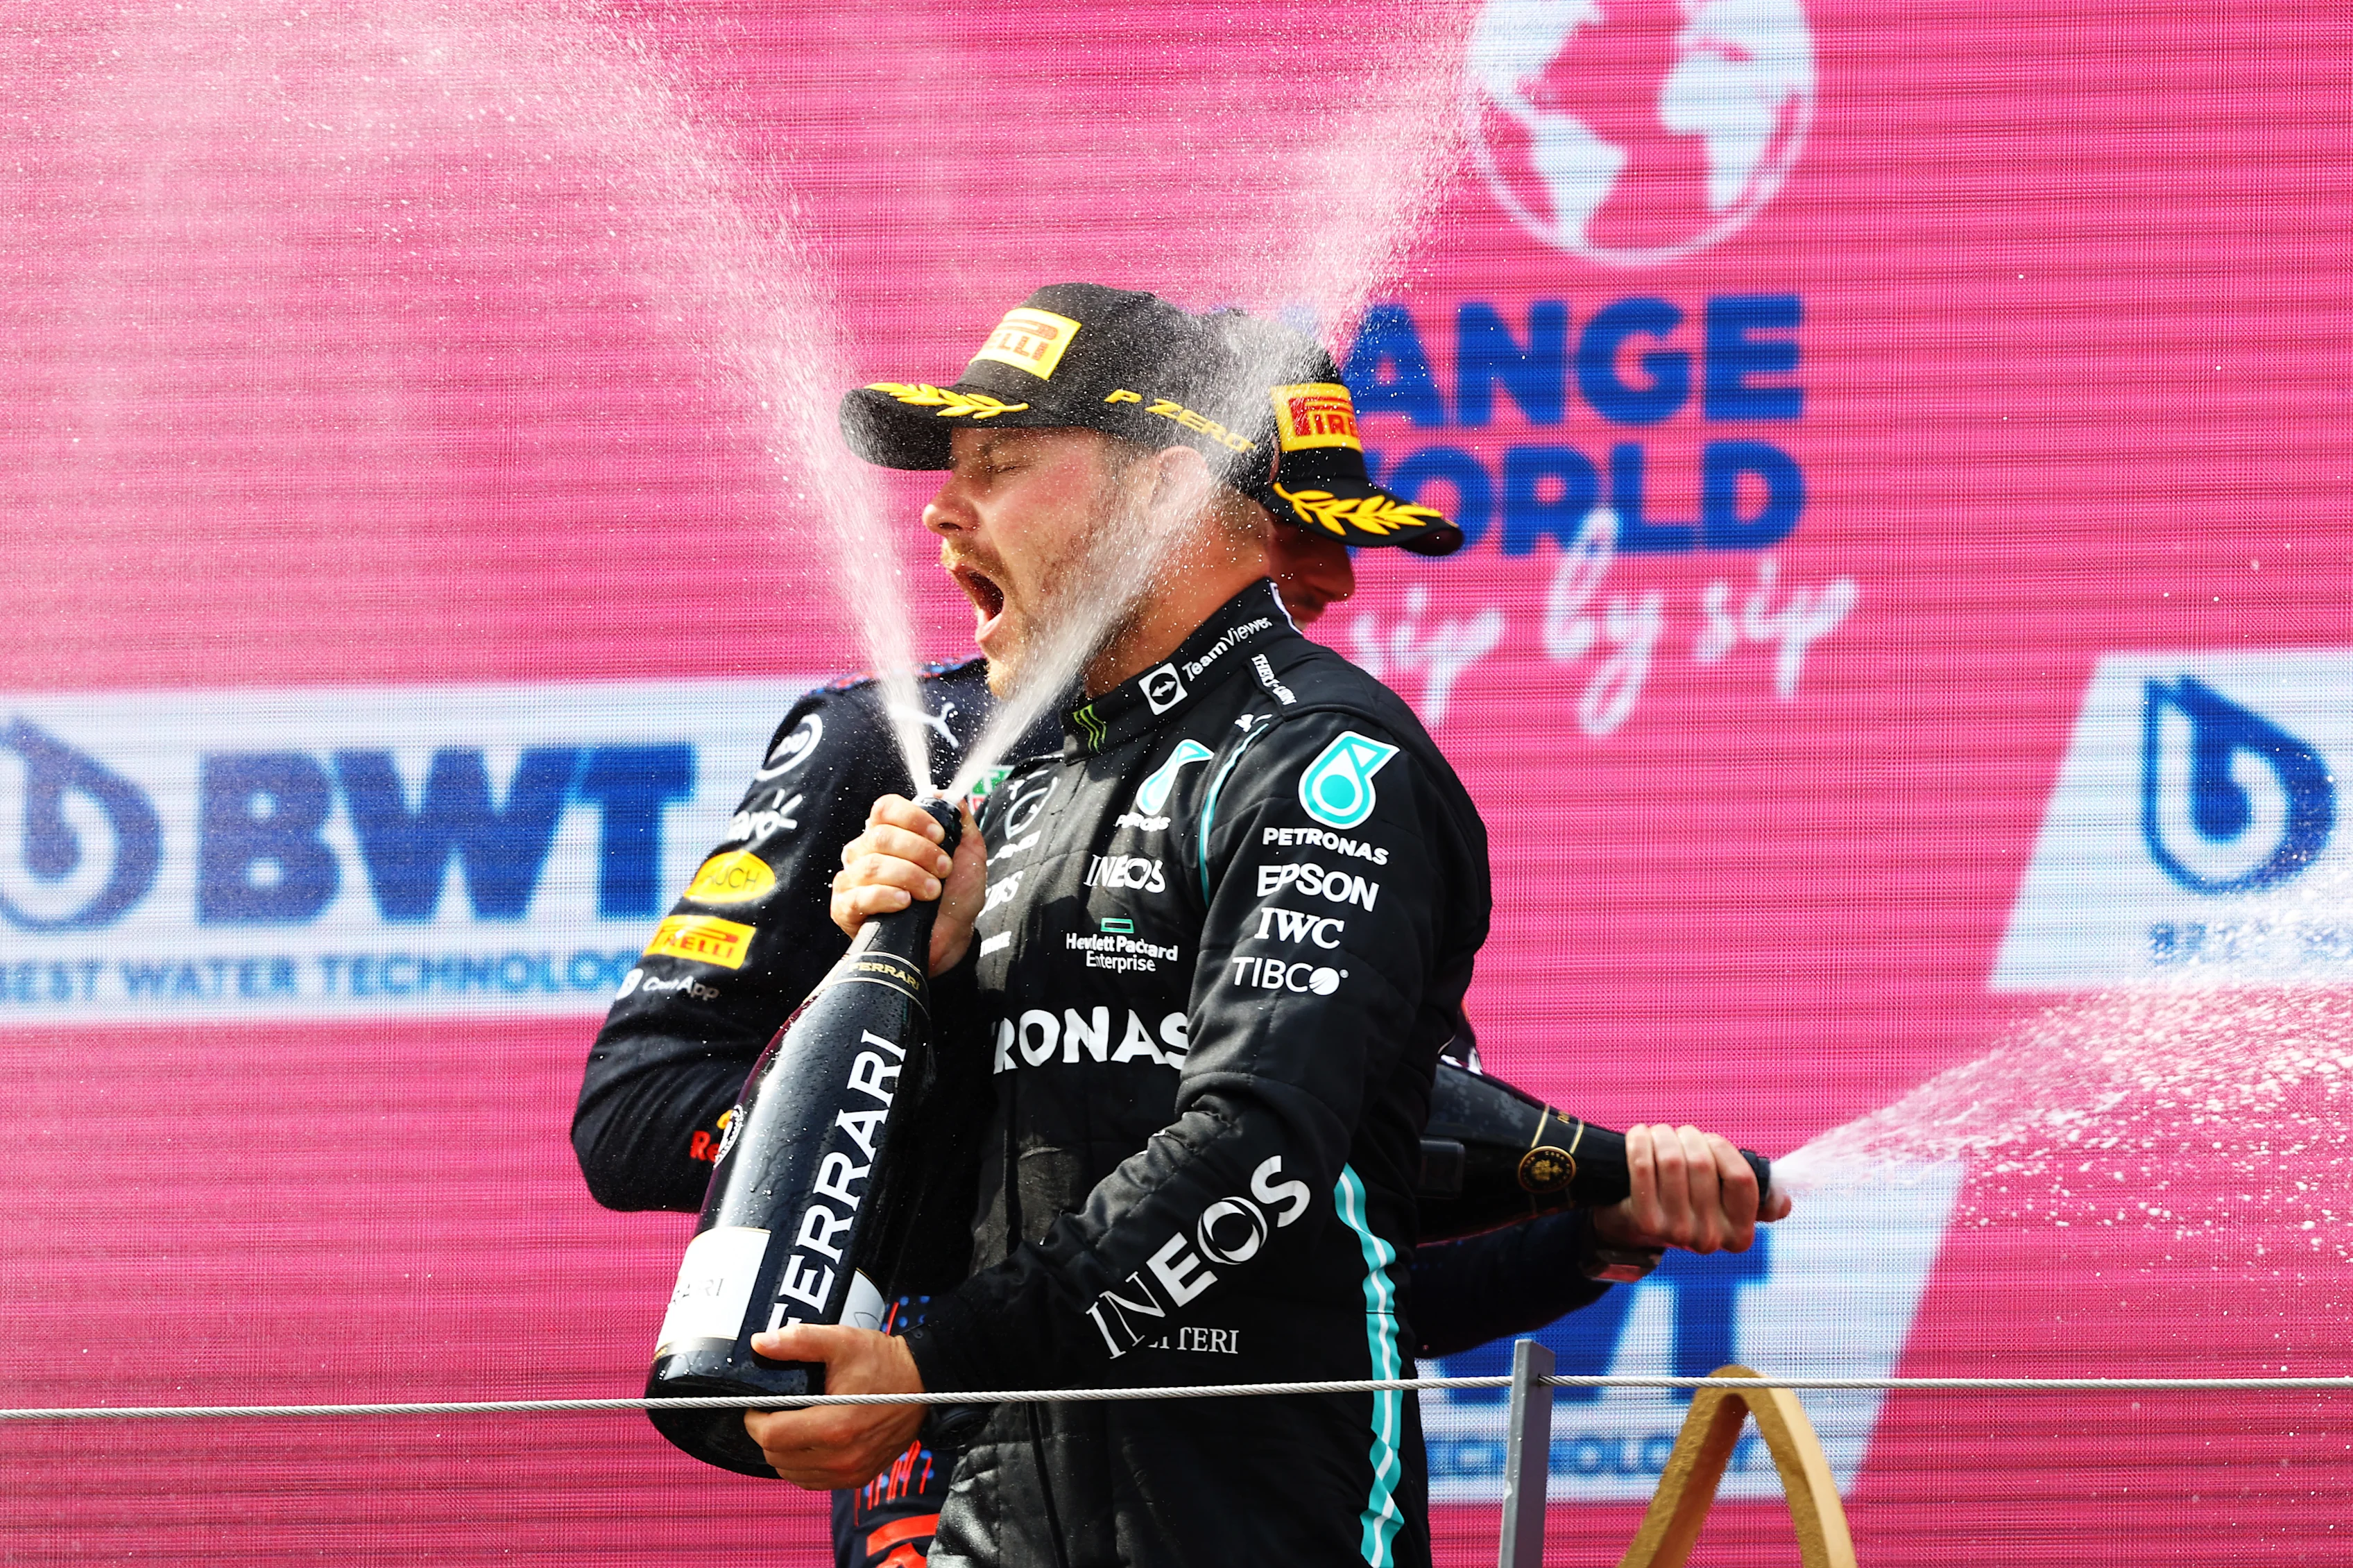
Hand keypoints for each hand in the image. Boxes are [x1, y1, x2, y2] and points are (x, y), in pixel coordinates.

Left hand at [742, 1324, 927, 1489]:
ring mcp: (851, 1472)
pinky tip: (807, 1441)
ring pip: (791, 1473)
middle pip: (777, 1457)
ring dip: (782, 1451)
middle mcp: (842, 1457)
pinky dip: (801, 1465)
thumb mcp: (841, 1341)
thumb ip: (799, 1341)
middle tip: (773, 1411)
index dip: (755, 1419)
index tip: (757, 1405)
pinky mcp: (858, 1478)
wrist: (923, 1383)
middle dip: (767, 1433)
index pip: (771, 1437)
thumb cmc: (883, 1363)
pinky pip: (812, 1481)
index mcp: (835, 1426)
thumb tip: (760, 1344)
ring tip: (790, 1424)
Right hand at [831, 795, 985, 973]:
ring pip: (872, 865)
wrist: (951, 937)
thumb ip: (960, 822)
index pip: (886, 808)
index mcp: (889, 833)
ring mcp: (852, 879)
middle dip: (920, 852)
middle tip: (943, 870)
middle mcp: (865, 851)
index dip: (913, 818)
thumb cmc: (954, 895)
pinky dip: (886, 896)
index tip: (939, 836)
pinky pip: (859, 896)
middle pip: (881, 836)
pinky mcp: (845, 909)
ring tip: (931, 892)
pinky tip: (905, 903)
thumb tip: (947, 796)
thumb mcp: (968, 854)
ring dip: (910, 877)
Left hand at [1590, 1124, 1793, 1255]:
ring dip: (1664, 1136)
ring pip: (1672, 1161)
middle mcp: (1710, 1238)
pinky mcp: (1644, 1221)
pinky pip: (1643, 1167)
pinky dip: (1640, 1142)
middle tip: (1681, 1134)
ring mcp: (1676, 1232)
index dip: (1724, 1149)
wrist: (1640, 1227)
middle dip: (1690, 1137)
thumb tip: (1782, 1204)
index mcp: (1740, 1234)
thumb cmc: (1691, 1202)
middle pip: (1702, 1164)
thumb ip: (1759, 1197)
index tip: (1711, 1140)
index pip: (1742, 1178)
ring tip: (1659, 1134)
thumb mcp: (1727, 1204)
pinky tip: (1640, 1134)